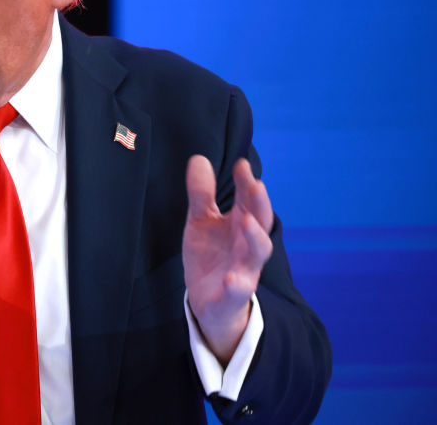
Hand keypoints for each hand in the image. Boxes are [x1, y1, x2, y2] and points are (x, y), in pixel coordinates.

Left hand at [183, 155, 273, 363]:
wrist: (208, 300)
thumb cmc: (211, 255)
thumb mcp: (201, 221)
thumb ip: (201, 193)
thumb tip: (199, 158)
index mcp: (240, 225)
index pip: (248, 200)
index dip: (246, 183)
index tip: (242, 164)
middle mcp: (246, 245)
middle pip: (259, 222)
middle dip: (259, 204)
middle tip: (255, 184)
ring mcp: (243, 270)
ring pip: (256, 254)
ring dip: (254, 237)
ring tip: (246, 221)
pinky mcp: (232, 295)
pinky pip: (238, 291)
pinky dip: (237, 285)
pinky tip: (232, 279)